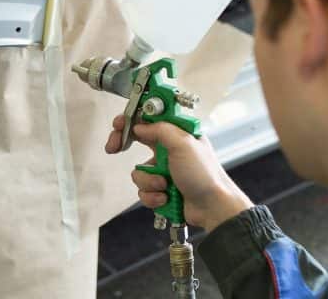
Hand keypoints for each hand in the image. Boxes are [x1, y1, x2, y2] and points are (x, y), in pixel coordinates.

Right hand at [106, 115, 253, 231]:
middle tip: (114, 147)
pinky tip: (165, 197)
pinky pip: (143, 189)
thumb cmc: (206, 176)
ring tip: (165, 185)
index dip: (132, 118)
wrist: (213, 208)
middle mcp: (169, 149)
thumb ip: (160, 130)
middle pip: (136, 140)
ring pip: (138, 170)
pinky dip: (152, 195)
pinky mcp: (160, 187)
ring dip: (148, 180)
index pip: (149, 118)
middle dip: (124, 145)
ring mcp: (164, 169)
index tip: (119, 124)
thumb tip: (140, 127)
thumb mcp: (184, 144)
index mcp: (177, 134)